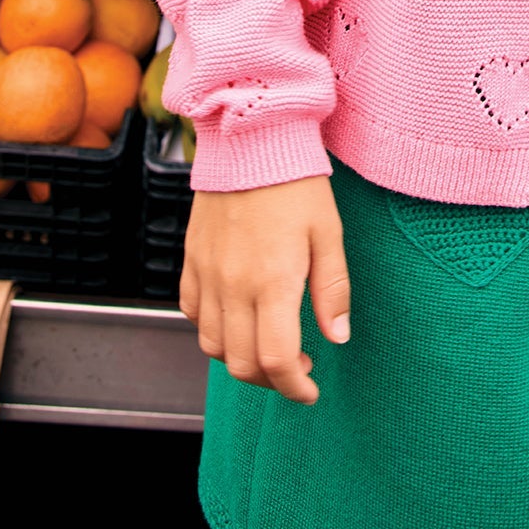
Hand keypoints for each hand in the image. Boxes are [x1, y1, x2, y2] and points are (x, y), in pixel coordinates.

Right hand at [179, 174, 350, 404]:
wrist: (250, 138)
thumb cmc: (296, 182)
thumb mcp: (328, 233)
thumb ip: (333, 289)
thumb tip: (337, 337)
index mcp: (272, 281)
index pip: (276, 361)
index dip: (295, 388)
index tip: (311, 390)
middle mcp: (233, 285)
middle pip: (242, 363)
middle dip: (271, 381)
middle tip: (297, 369)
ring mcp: (207, 273)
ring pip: (212, 345)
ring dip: (240, 360)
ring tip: (268, 346)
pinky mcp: (192, 259)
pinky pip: (191, 312)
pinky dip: (211, 330)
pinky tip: (237, 318)